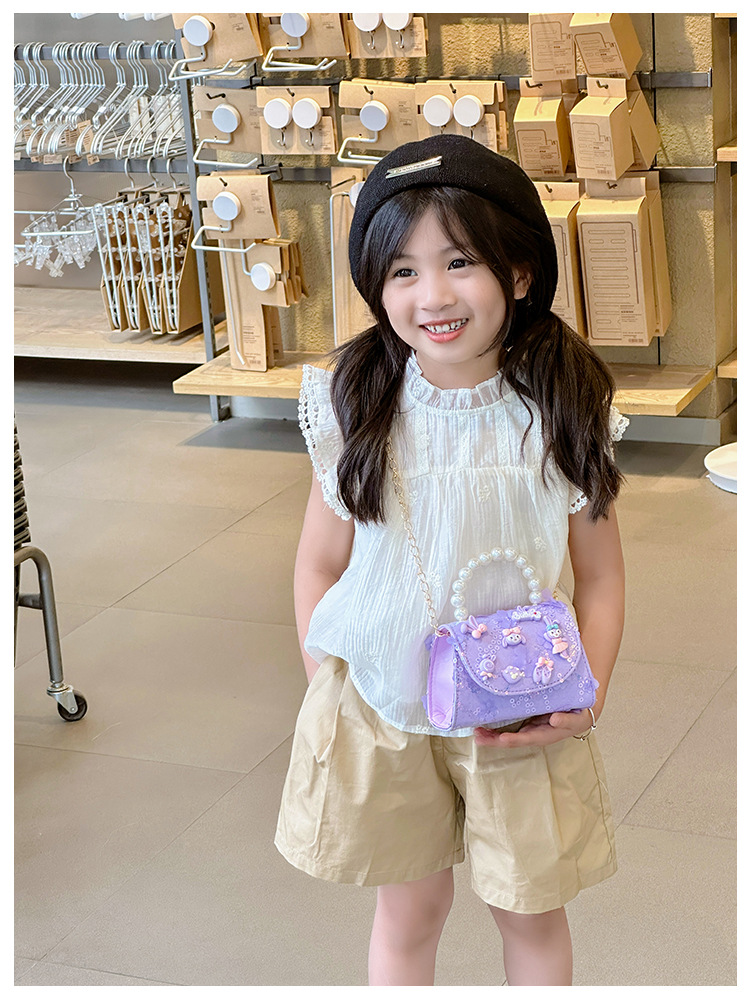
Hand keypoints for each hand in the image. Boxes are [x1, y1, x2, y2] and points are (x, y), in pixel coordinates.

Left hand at [473, 709, 594, 747]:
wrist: (580, 712)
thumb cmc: (578, 716)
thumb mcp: (577, 718)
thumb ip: (567, 721)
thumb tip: (554, 720)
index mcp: (546, 735)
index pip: (528, 739)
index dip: (515, 740)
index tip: (502, 739)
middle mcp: (534, 734)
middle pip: (513, 740)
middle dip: (495, 740)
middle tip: (478, 736)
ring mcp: (529, 728)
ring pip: (508, 734)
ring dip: (491, 735)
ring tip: (476, 731)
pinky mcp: (526, 720)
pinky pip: (509, 725)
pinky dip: (496, 726)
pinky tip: (484, 723)